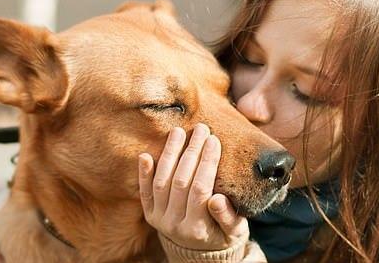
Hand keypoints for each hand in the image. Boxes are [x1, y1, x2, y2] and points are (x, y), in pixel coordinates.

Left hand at [138, 123, 248, 250]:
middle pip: (181, 182)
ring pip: (161, 182)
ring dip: (170, 154)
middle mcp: (174, 225)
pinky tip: (145, 155)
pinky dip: (143, 174)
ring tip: (178, 131)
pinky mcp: (149, 213)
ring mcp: (158, 219)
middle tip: (201, 129)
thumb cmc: (223, 235)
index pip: (200, 189)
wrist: (200, 251)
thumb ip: (227, 217)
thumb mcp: (235, 230)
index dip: (207, 163)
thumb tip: (217, 199)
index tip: (214, 140)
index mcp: (197, 229)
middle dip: (192, 152)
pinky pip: (144, 192)